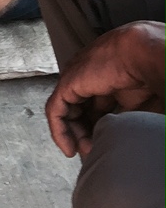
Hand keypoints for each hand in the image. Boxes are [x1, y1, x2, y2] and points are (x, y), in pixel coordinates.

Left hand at [46, 21, 165, 157]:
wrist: (144, 55)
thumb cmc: (150, 75)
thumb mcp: (137, 105)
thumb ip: (124, 120)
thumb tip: (120, 140)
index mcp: (107, 78)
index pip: (95, 106)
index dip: (97, 127)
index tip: (103, 145)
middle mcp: (88, 76)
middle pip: (80, 109)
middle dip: (85, 132)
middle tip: (93, 151)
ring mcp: (76, 78)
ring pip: (66, 110)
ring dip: (73, 134)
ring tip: (84, 152)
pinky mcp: (67, 84)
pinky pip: (55, 110)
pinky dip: (59, 131)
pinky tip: (69, 148)